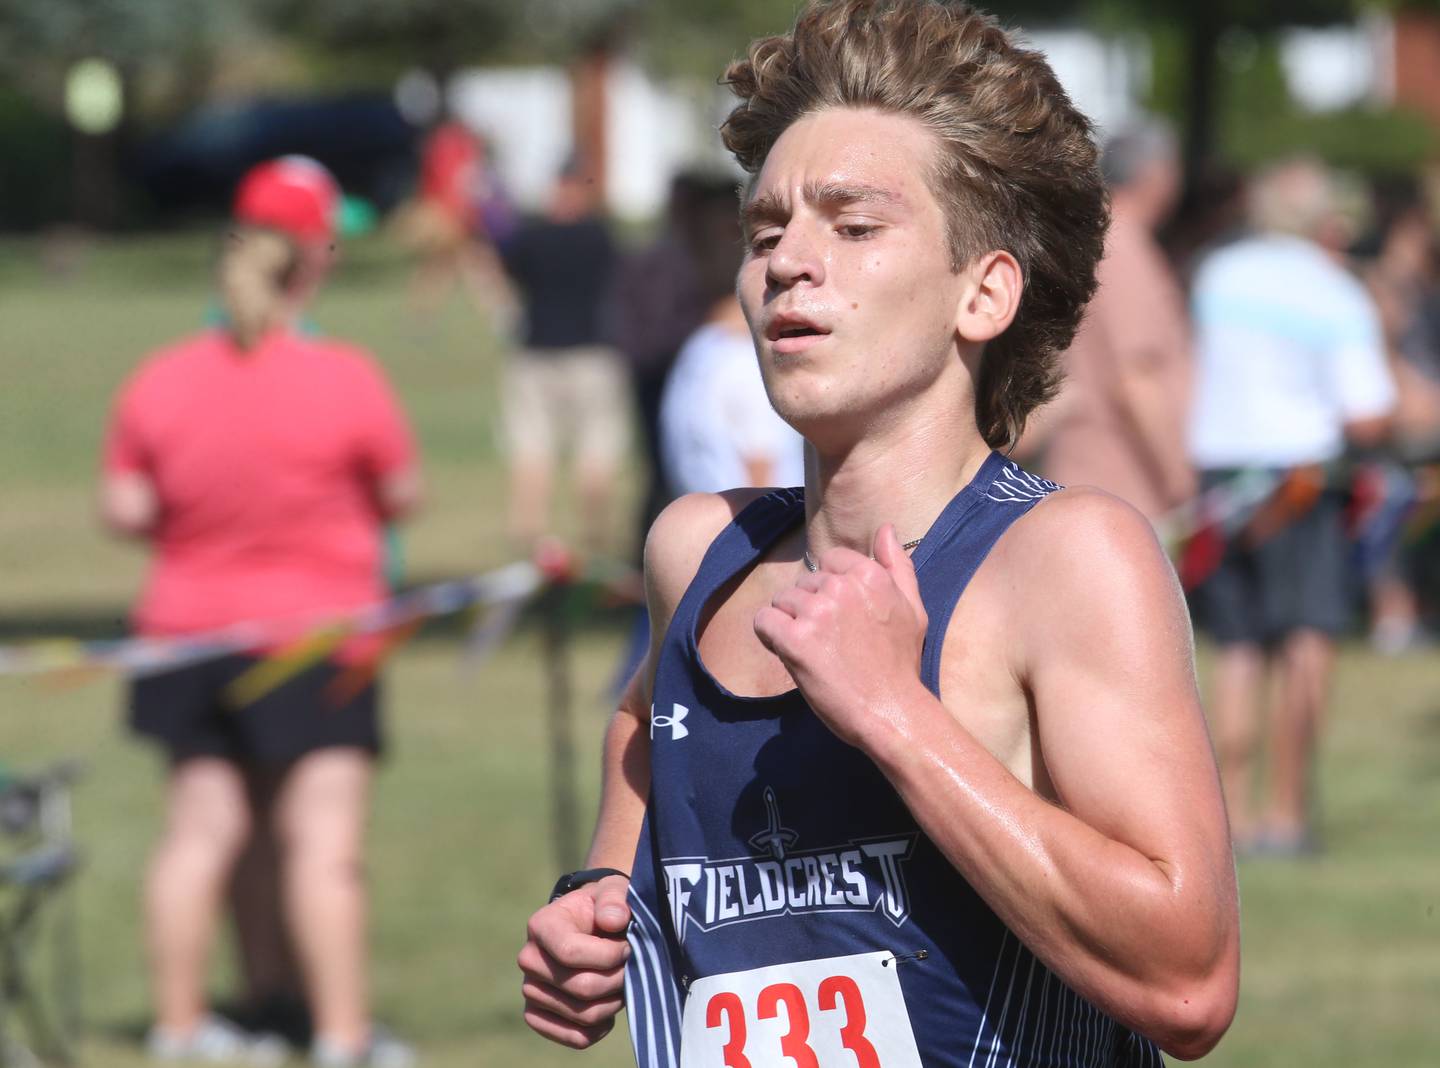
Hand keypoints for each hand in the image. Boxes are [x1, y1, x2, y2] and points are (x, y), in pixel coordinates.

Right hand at [518, 874, 630, 1047]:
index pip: (571, 952)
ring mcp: (531, 990)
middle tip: (631, 967)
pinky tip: (609, 1007)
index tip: (628, 946)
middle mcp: (529, 959)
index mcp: (541, 925)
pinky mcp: (538, 1015)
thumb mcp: (613, 892)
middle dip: (618, 980)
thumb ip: (615, 898)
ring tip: (621, 983)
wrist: (591, 927)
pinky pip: (575, 1037)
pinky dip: (600, 1028)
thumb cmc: (603, 909)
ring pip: (583, 1014)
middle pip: (581, 987)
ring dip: (613, 1002)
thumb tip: (613, 920)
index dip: (609, 955)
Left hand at [754, 524, 929, 747]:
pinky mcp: (794, 639)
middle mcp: (842, 587)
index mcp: (870, 575)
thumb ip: (898, 565)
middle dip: (810, 609)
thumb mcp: (913, 608)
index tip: (843, 620)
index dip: (830, 591)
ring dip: (790, 624)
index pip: (829, 562)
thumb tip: (886, 528)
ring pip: (782, 601)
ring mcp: (816, 612)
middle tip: (832, 644)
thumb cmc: (901, 664)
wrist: (892, 712)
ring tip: (815, 652)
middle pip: (804, 582)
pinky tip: (790, 654)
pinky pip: (763, 621)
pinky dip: (769, 637)